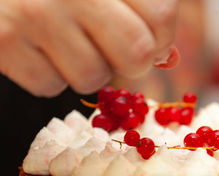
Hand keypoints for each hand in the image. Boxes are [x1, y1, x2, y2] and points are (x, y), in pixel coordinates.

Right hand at [0, 0, 178, 96]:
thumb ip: (142, 16)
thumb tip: (168, 59)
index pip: (161, 18)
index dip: (161, 40)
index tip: (150, 41)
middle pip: (136, 54)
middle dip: (131, 62)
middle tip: (111, 48)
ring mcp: (36, 13)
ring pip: (93, 77)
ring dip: (86, 68)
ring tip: (66, 42)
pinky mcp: (5, 40)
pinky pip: (51, 85)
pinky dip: (49, 74)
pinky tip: (38, 47)